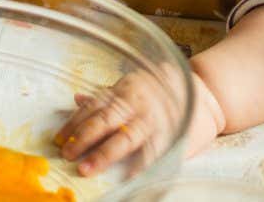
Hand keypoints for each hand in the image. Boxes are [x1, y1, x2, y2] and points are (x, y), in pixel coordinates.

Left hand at [56, 67, 223, 176]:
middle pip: (105, 120)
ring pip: (125, 136)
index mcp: (124, 91)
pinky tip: (128, 177)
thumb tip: (77, 99)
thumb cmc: (163, 90)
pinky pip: (154, 150)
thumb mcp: (132, 85)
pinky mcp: (172, 133)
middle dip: (84, 138)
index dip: (73, 122)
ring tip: (87, 169)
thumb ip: (107, 95)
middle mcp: (136, 103)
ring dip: (104, 154)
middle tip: (67, 154)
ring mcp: (154, 119)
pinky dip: (141, 164)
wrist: (204, 92)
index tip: (58, 139)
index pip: (93, 106)